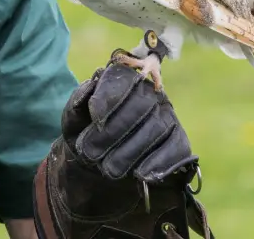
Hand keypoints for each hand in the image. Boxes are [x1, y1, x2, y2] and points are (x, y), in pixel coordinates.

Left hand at [33, 60, 213, 238]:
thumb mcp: (74, 120)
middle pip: (141, 104)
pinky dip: (158, 162)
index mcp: (124, 80)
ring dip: (131, 151)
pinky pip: (175, 147)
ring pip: (157, 127)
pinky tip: (140, 174)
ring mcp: (167, 115)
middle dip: (115, 130)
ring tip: (108, 170)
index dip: (109, 97)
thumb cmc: (88, 134)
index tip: (96, 119)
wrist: (103, 162)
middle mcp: (150, 93)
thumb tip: (89, 85)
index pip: (122, 79)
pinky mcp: (179, 140)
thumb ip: (77, 103)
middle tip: (91, 154)